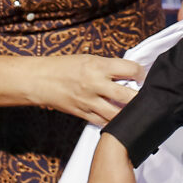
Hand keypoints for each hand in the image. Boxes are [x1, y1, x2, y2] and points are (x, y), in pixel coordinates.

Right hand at [27, 54, 143, 126]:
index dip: (141, 73)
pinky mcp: (83, 114)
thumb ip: (108, 67)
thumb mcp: (88, 59)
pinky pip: (103, 122)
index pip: (131, 70)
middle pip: (129, 96)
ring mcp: (89, 101)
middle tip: (143, 96)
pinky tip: (118, 119)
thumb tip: (129, 74)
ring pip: (118, 114)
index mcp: (99, 66)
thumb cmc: (63, 67)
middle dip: (140, 98)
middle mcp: (96, 84)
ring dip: (128, 113)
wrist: (39, 80)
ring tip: (132, 110)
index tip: (141, 76)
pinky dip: (112, 122)